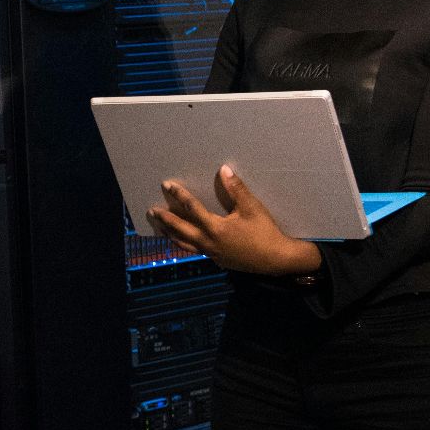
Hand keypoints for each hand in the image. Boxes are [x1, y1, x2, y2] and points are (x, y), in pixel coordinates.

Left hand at [145, 165, 322, 277]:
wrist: (277, 259)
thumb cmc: (265, 232)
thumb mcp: (252, 207)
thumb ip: (236, 189)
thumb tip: (224, 169)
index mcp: (216, 228)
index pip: (192, 208)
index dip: (179, 195)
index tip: (167, 185)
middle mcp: (209, 242)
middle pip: (180, 229)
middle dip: (165, 219)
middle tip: (152, 211)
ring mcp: (212, 253)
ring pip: (185, 244)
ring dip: (171, 234)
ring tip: (160, 227)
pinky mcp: (217, 260)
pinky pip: (195, 250)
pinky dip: (184, 244)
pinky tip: (182, 240)